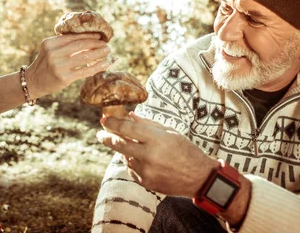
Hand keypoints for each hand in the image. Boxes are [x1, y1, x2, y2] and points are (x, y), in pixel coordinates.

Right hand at [25, 33, 110, 98]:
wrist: (33, 82)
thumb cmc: (45, 64)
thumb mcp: (49, 50)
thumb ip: (64, 44)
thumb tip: (89, 39)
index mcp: (50, 43)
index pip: (73, 37)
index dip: (88, 35)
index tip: (99, 35)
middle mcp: (53, 53)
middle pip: (80, 45)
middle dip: (95, 43)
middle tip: (106, 43)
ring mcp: (59, 66)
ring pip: (85, 57)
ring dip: (99, 53)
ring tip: (108, 51)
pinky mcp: (64, 78)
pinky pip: (85, 71)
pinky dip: (97, 66)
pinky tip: (105, 64)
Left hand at [97, 112, 217, 196]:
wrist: (199, 177)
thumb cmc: (186, 150)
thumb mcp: (170, 132)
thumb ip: (147, 124)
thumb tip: (129, 116)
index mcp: (156, 139)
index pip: (126, 129)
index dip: (112, 123)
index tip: (103, 119)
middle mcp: (149, 155)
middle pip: (119, 144)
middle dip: (106, 137)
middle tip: (100, 133)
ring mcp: (146, 171)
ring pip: (125, 157)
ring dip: (124, 151)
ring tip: (136, 148)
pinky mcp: (145, 183)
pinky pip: (131, 169)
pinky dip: (132, 163)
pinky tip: (143, 160)